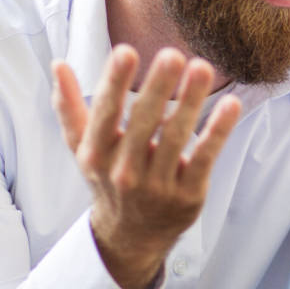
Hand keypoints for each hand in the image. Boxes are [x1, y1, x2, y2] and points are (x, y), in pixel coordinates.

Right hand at [52, 46, 241, 288]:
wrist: (130, 237)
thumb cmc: (108, 179)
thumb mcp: (82, 148)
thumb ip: (69, 107)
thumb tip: (58, 64)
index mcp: (96, 153)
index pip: (105, 113)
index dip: (114, 83)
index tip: (126, 51)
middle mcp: (124, 171)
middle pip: (143, 122)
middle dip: (158, 87)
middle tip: (172, 53)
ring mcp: (157, 185)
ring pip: (176, 137)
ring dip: (191, 101)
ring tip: (202, 67)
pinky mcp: (188, 195)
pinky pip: (204, 158)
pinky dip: (218, 131)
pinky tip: (231, 105)